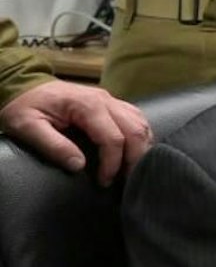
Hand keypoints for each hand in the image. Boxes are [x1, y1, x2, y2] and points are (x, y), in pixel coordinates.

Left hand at [0, 78, 150, 184]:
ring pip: (140, 123)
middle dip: (134, 158)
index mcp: (87, 105)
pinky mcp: (111, 103)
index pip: (113, 138)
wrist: (24, 84)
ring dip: (141, 147)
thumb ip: (53, 146)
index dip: (112, 164)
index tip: (104, 181)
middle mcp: (105, 100)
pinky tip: (134, 149)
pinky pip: (136, 118)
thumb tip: (78, 165)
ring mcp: (111, 99)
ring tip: (131, 168)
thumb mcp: (28, 127)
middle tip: (125, 180)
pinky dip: (140, 136)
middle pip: (135, 131)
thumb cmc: (25, 106)